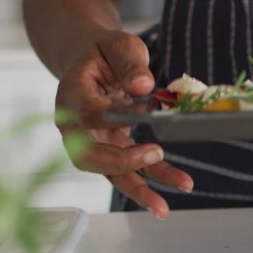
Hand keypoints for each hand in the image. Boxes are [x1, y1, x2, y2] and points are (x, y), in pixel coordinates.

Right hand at [55, 31, 192, 217]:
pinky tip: (181, 184)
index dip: (111, 118)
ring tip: (164, 207)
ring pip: (111, 173)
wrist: (93, 61)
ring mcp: (93, 141)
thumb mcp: (119, 45)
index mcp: (71, 95)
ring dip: (139, 190)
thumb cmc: (105, 52)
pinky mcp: (112, 149)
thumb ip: (130, 64)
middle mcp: (75, 125)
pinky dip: (156, 177)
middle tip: (152, 155)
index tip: (143, 112)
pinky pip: (133, 168)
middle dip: (120, 164)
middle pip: (88, 156)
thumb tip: (144, 86)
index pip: (87, 114)